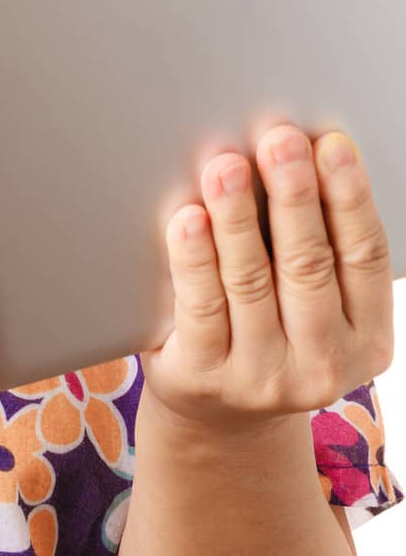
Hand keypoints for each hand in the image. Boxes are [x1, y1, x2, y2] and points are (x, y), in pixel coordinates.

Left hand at [139, 122, 394, 435]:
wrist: (218, 413)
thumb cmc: (270, 327)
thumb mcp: (313, 300)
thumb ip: (316, 242)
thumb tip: (298, 152)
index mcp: (366, 337)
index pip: (366, 257)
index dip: (350, 196)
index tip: (332, 144)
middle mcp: (322, 364)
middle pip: (309, 265)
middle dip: (294, 195)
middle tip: (280, 141)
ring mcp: (262, 377)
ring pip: (250, 281)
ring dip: (237, 216)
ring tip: (226, 166)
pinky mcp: (205, 377)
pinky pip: (200, 306)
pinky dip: (194, 258)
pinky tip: (189, 219)